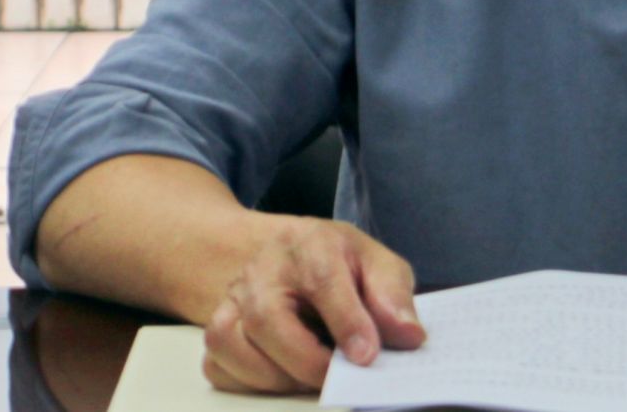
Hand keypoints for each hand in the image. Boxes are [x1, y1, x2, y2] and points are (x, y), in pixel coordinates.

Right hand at [201, 216, 426, 392]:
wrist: (284, 252)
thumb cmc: (336, 262)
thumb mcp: (375, 263)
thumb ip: (393, 296)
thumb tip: (409, 337)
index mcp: (310, 245)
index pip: (323, 280)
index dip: (346, 321)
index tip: (366, 357)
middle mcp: (263, 269)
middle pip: (266, 318)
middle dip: (306, 360)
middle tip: (337, 377)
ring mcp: (233, 299)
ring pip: (233, 344)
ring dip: (276, 375)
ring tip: (311, 376)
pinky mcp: (217, 328)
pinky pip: (218, 365)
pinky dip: (249, 381)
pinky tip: (281, 375)